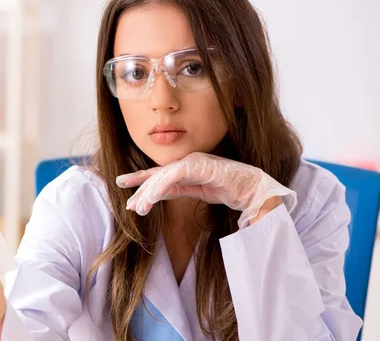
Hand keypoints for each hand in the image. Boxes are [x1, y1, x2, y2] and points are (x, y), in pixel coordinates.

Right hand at [116, 152, 296, 227]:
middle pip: (165, 174)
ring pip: (161, 178)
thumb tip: (259, 225)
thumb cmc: (256, 192)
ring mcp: (190, 170)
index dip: (162, 184)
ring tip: (129, 205)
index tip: (149, 201)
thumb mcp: (258, 201)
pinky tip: (140, 200)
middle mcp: (196, 164)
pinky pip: (167, 185)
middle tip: (135, 208)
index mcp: (210, 166)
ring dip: (144, 190)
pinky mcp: (189, 180)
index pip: (179, 171)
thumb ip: (258, 213)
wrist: (256, 184)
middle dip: (148, 190)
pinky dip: (153, 191)